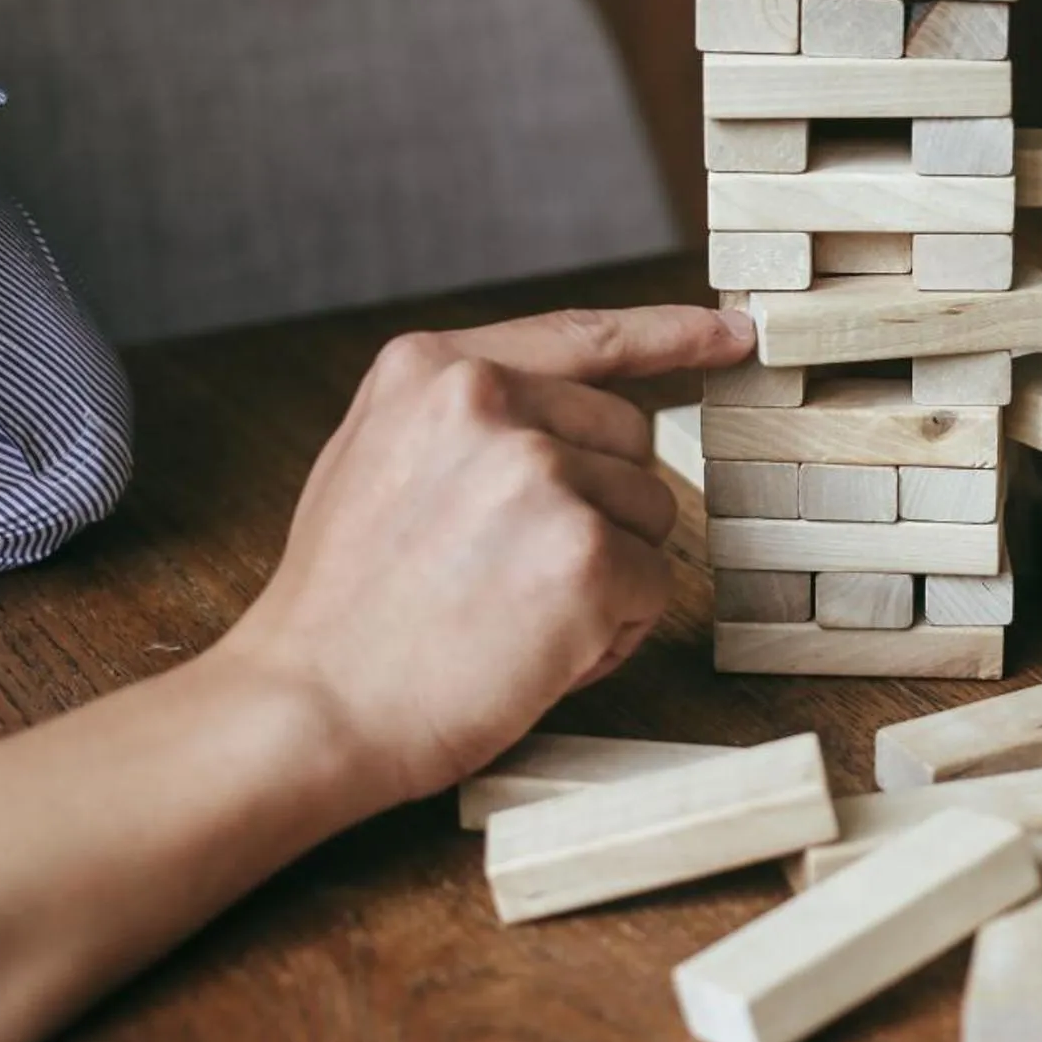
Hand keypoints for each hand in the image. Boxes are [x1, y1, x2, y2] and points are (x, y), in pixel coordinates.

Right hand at [214, 304, 753, 813]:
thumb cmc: (343, 609)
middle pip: (632, 440)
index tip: (732, 332)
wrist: (309, 708)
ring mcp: (538, 472)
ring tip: (511, 618)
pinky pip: (655, 586)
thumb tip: (562, 413)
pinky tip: (538, 653)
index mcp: (433, 367)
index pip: (582, 335)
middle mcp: (488, 400)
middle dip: (600, 511)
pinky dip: (614, 632)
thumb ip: (465, 418)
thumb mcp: (376, 459)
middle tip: (510, 577)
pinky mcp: (583, 553)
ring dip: (607, 575)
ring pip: (652, 516)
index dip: (671, 334)